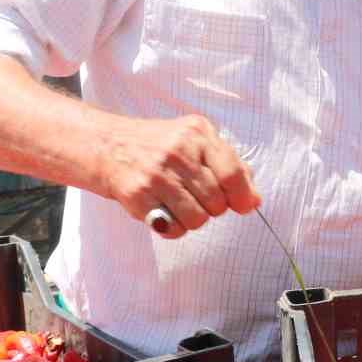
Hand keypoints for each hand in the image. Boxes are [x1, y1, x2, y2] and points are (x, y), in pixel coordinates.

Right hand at [101, 114, 260, 237]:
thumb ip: (228, 165)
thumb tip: (254, 200)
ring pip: (198, 218)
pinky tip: (163, 211)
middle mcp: (178, 151)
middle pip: (217, 201)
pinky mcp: (138, 195)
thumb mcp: (193, 140)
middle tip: (196, 197)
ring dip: (193, 219)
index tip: (241, 205)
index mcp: (197, 133)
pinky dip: (173, 227)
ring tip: (178, 204)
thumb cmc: (158, 146)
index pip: (233, 173)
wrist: (106, 145)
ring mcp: (157, 173)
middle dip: (213, 208)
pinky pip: (173, 228)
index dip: (242, 197)